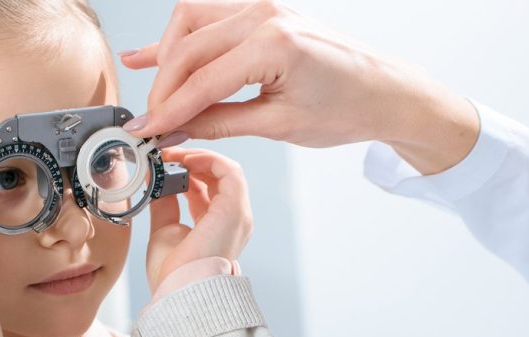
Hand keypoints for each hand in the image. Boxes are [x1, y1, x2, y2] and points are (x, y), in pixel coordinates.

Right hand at [122, 1, 478, 172]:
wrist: (382, 91)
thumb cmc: (346, 108)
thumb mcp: (279, 125)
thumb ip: (222, 122)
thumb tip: (180, 128)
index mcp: (273, 44)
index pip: (203, 81)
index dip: (169, 110)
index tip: (146, 132)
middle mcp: (264, 14)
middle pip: (189, 48)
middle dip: (164, 89)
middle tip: (150, 123)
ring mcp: (263, 6)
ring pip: (192, 23)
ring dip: (167, 58)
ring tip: (154, 95)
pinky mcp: (262, 11)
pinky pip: (209, 18)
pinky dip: (182, 38)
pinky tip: (152, 54)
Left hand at [146, 146, 252, 293]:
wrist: (178, 292)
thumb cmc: (172, 275)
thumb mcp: (164, 231)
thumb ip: (165, 205)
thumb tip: (157, 182)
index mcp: (217, 228)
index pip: (208, 190)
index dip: (187, 173)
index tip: (163, 164)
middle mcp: (232, 221)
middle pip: (219, 178)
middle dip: (192, 160)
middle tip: (165, 153)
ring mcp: (237, 216)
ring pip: (227, 170)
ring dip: (199, 157)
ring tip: (173, 153)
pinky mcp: (234, 210)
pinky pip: (229, 171)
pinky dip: (207, 159)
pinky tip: (185, 159)